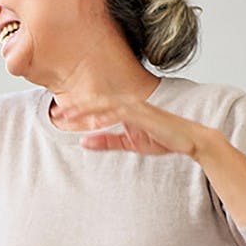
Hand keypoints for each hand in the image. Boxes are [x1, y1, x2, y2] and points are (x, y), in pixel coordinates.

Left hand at [53, 96, 217, 157]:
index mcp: (124, 108)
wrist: (189, 140)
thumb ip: (107, 141)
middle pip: (96, 103)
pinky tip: (95, 122)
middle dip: (75, 108)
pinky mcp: (145, 114)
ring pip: (105, 105)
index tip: (59, 116)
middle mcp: (128, 104)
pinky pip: (122, 114)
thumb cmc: (162, 138)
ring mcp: (137, 107)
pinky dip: (107, 117)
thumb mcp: (129, 143)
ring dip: (86, 110)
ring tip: (68, 115)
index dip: (77, 111)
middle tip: (55, 114)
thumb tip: (83, 142)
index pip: (96, 107)